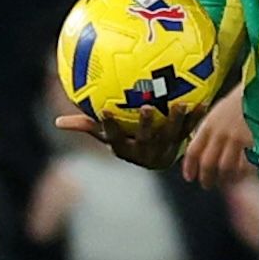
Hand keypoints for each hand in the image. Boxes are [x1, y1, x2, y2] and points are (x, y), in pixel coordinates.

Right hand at [53, 103, 197, 170]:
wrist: (157, 156)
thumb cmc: (127, 140)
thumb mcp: (107, 136)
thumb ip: (87, 127)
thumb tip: (58, 122)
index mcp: (124, 150)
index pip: (114, 139)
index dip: (110, 126)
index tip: (105, 110)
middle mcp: (144, 154)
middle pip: (145, 139)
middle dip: (147, 125)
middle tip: (148, 108)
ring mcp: (165, 151)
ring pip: (171, 137)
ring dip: (176, 121)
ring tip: (179, 105)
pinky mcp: (181, 146)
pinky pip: (189, 132)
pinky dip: (195, 119)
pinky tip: (201, 103)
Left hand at [180, 86, 252, 187]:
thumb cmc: (245, 95)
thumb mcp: (222, 108)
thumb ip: (214, 126)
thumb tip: (206, 142)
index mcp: (209, 123)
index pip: (193, 150)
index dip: (189, 166)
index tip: (189, 177)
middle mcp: (219, 133)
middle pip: (207, 163)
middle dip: (206, 177)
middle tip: (207, 184)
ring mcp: (236, 138)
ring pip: (225, 167)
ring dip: (225, 178)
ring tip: (227, 181)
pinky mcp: (253, 142)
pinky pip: (245, 164)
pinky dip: (243, 172)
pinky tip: (244, 174)